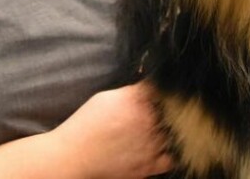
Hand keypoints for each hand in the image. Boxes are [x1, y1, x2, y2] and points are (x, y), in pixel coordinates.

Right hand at [51, 82, 172, 178]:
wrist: (75, 156)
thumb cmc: (86, 125)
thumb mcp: (106, 97)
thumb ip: (131, 91)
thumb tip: (146, 84)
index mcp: (138, 100)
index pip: (163, 88)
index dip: (162, 88)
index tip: (159, 90)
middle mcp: (150, 121)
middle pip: (173, 110)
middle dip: (167, 109)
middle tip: (157, 110)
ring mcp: (152, 145)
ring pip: (174, 133)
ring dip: (168, 130)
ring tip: (154, 129)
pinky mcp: (150, 165)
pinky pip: (171, 158)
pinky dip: (167, 153)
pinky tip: (158, 148)